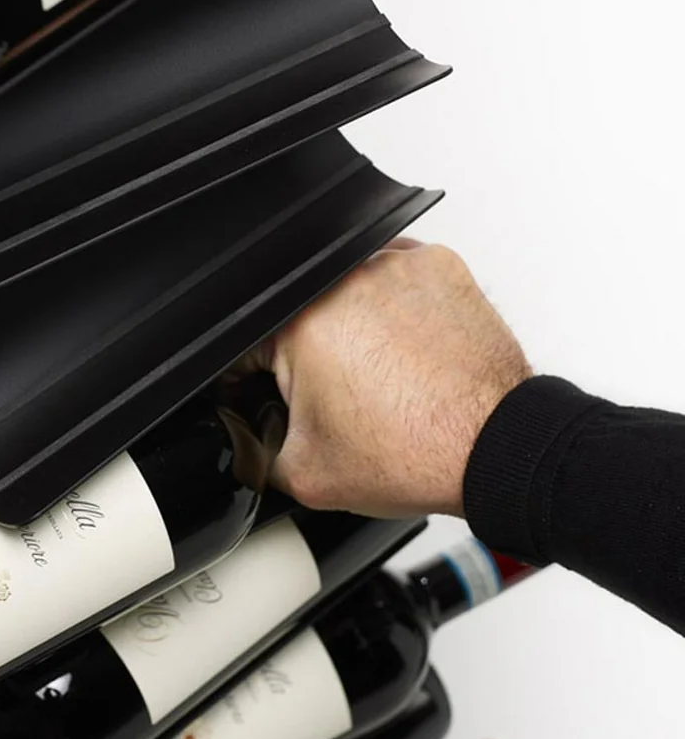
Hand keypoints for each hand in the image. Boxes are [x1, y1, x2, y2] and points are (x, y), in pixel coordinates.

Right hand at [246, 240, 532, 517]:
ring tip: (375, 373)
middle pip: (293, 314)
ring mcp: (395, 264)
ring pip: (342, 293)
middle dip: (302, 355)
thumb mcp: (303, 474)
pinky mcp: (436, 265)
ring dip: (346, 326)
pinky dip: (391, 309)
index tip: (274, 402)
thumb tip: (241, 438)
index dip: (250, 384)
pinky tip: (402, 350)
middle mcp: (346, 279)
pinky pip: (393, 280)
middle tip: (335, 397)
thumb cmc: (417, 453)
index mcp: (301, 319)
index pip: (242, 347)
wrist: (496, 449)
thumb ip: (253, 450)